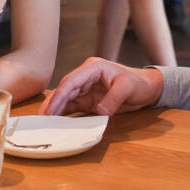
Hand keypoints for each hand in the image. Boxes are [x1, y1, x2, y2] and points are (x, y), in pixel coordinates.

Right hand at [39, 57, 164, 116]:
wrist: (148, 88)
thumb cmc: (139, 84)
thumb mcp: (128, 88)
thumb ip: (113, 98)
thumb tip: (100, 111)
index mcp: (92, 68)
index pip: (71, 81)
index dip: (59, 95)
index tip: (50, 109)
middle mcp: (86, 76)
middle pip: (65, 89)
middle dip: (52, 103)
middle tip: (41, 117)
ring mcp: (86, 88)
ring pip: (66, 98)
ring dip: (55, 109)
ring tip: (43, 121)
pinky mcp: (89, 99)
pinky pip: (73, 105)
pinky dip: (64, 113)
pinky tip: (56, 121)